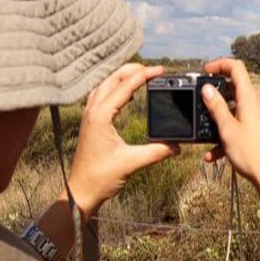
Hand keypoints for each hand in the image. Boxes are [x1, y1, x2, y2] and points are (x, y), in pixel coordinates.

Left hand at [71, 63, 178, 215]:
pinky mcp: (90, 122)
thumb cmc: (101, 177)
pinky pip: (101, 96)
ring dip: (121, 76)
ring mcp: (89, 116)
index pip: (125, 86)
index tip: (161, 70)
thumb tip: (178, 146)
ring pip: (104, 85)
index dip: (145, 75)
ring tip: (140, 74)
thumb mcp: (133, 162)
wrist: (81, 191)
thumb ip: (158, 151)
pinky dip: (114, 88)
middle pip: (112, 78)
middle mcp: (92, 111)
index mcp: (101, 116)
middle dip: (132, 69)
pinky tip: (126, 93)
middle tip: (153, 68)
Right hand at [199, 57, 259, 194]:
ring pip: (234, 110)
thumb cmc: (252, 153)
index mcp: (250, 98)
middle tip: (200, 102)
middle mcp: (256, 104)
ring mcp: (258, 117)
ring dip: (218, 120)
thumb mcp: (227, 129)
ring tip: (204, 134)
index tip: (205, 70)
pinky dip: (226, 135)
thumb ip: (216, 107)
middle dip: (216, 95)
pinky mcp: (259, 130)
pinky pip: (239, 126)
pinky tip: (213, 155)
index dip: (220, 64)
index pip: (236, 68)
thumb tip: (208, 89)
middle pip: (234, 88)